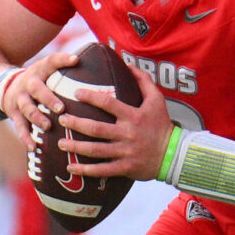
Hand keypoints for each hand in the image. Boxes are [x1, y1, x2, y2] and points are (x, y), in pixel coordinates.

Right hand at [0, 52, 78, 148]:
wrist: (5, 86)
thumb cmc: (39, 81)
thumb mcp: (48, 70)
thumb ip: (66, 70)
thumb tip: (100, 67)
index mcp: (40, 70)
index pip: (51, 61)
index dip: (62, 60)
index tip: (76, 60)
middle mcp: (28, 83)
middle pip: (37, 89)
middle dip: (48, 99)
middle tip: (61, 108)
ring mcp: (20, 99)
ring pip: (27, 108)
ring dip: (37, 118)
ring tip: (48, 127)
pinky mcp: (14, 114)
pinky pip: (20, 127)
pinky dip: (26, 138)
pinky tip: (33, 147)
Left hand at [57, 62, 175, 180]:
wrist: (174, 154)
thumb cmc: (162, 124)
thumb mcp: (157, 100)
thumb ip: (143, 80)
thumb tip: (128, 64)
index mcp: (133, 116)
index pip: (109, 104)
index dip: (91, 97)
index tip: (76, 93)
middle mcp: (128, 134)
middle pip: (97, 129)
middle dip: (77, 124)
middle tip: (61, 119)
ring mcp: (126, 152)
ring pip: (96, 150)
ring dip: (77, 147)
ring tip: (61, 143)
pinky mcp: (125, 168)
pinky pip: (102, 170)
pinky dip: (86, 170)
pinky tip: (71, 166)